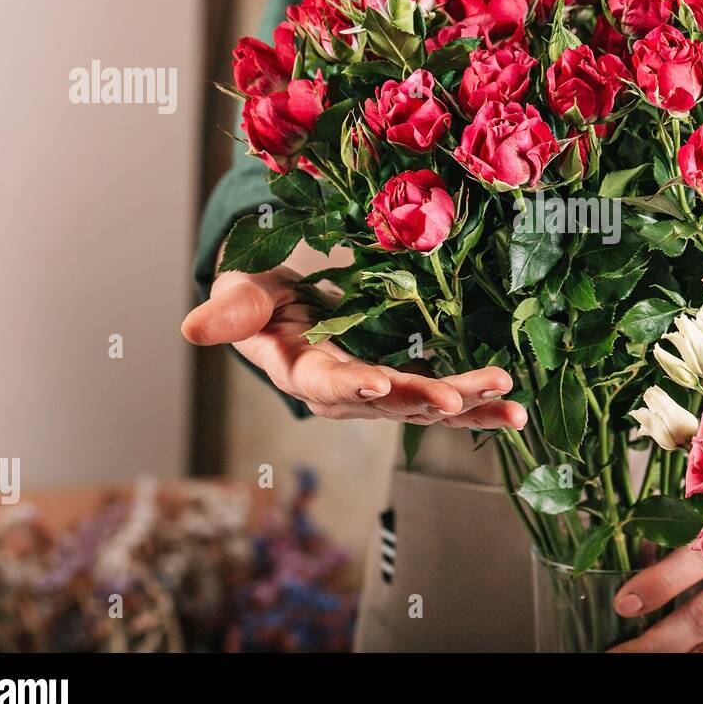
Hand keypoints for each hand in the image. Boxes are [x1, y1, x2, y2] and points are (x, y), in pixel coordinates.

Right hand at [181, 267, 526, 429]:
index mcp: (301, 371)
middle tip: (458, 400)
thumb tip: (191, 329)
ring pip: (423, 408)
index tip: (377, 384)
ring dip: (468, 407)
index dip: (349, 385)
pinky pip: (444, 400)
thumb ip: (229, 311)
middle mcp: (343, 394)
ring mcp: (377, 395)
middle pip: (385, 402)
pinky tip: (511, 405)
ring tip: (510, 408)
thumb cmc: (261, 298)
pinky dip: (478, 403)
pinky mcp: (403, 388)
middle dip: (422, 401)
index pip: (325, 382)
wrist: (285, 309)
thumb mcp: (241, 295)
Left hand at [609, 546, 702, 652]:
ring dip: (678, 658)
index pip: (695, 561)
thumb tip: (640, 555)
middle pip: (702, 617)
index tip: (624, 604)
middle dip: (655, 641)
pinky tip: (689, 658)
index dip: (657, 585)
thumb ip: (693, 541)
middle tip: (620, 652)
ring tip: (645, 658)